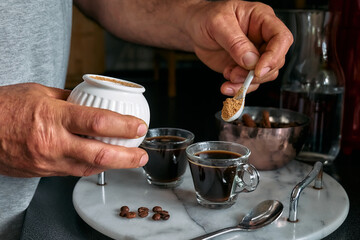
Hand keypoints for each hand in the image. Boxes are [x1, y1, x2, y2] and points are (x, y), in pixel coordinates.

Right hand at [0, 83, 147, 176]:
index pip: (98, 123)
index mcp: (53, 116)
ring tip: (129, 159)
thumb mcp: (39, 92)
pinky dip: (93, 167)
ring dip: (114, 165)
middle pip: (100, 154)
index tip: (140, 126)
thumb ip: (70, 98)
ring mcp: (47, 161)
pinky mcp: (43, 172)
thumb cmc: (5, 107)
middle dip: (127, 157)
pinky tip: (103, 161)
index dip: (125, 126)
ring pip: (89, 168)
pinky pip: (74, 172)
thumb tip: (94, 99)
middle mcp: (52, 142)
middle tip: (142, 155)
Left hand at [186, 0, 292, 94]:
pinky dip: (239, 88)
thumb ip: (235, 42)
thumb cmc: (206, 18)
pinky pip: (250, 83)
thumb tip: (251, 60)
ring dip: (246, 82)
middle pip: (276, 61)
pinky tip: (226, 86)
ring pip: (264, 75)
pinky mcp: (244, 68)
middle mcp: (262, 38)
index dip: (274, 56)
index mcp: (262, 19)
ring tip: (228, 76)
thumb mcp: (218, 24)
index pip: (281, 38)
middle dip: (257, 73)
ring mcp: (255, 54)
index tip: (258, 69)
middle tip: (235, 74)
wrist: (194, 30)